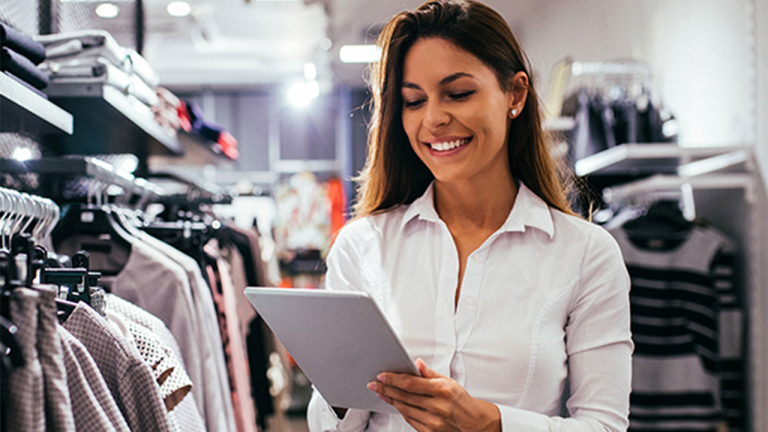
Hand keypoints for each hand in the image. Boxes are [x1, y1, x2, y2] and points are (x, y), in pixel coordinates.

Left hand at [367, 359, 500, 431]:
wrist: (474, 423)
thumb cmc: (461, 401)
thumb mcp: (449, 382)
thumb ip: (430, 374)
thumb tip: (416, 363)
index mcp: (442, 390)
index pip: (411, 383)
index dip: (394, 379)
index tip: (382, 376)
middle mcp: (437, 407)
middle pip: (404, 396)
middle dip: (386, 389)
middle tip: (373, 384)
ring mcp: (433, 422)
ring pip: (405, 408)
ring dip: (390, 400)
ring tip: (381, 392)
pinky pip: (410, 420)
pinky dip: (401, 410)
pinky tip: (394, 403)